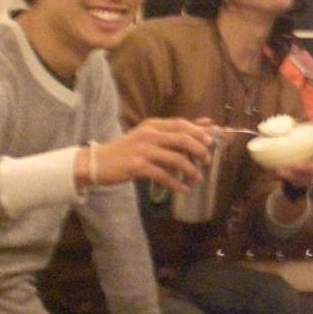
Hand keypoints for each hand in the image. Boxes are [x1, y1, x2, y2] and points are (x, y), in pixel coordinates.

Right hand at [88, 118, 213, 191]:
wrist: (98, 162)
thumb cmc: (127, 150)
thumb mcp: (149, 135)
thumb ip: (174, 131)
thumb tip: (206, 124)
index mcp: (153, 125)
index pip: (182, 124)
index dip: (201, 132)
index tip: (215, 140)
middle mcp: (149, 134)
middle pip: (183, 139)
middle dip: (200, 151)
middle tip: (207, 161)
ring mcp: (143, 150)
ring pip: (176, 158)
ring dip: (191, 170)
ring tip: (197, 178)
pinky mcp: (137, 166)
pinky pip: (163, 175)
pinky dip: (176, 184)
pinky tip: (183, 190)